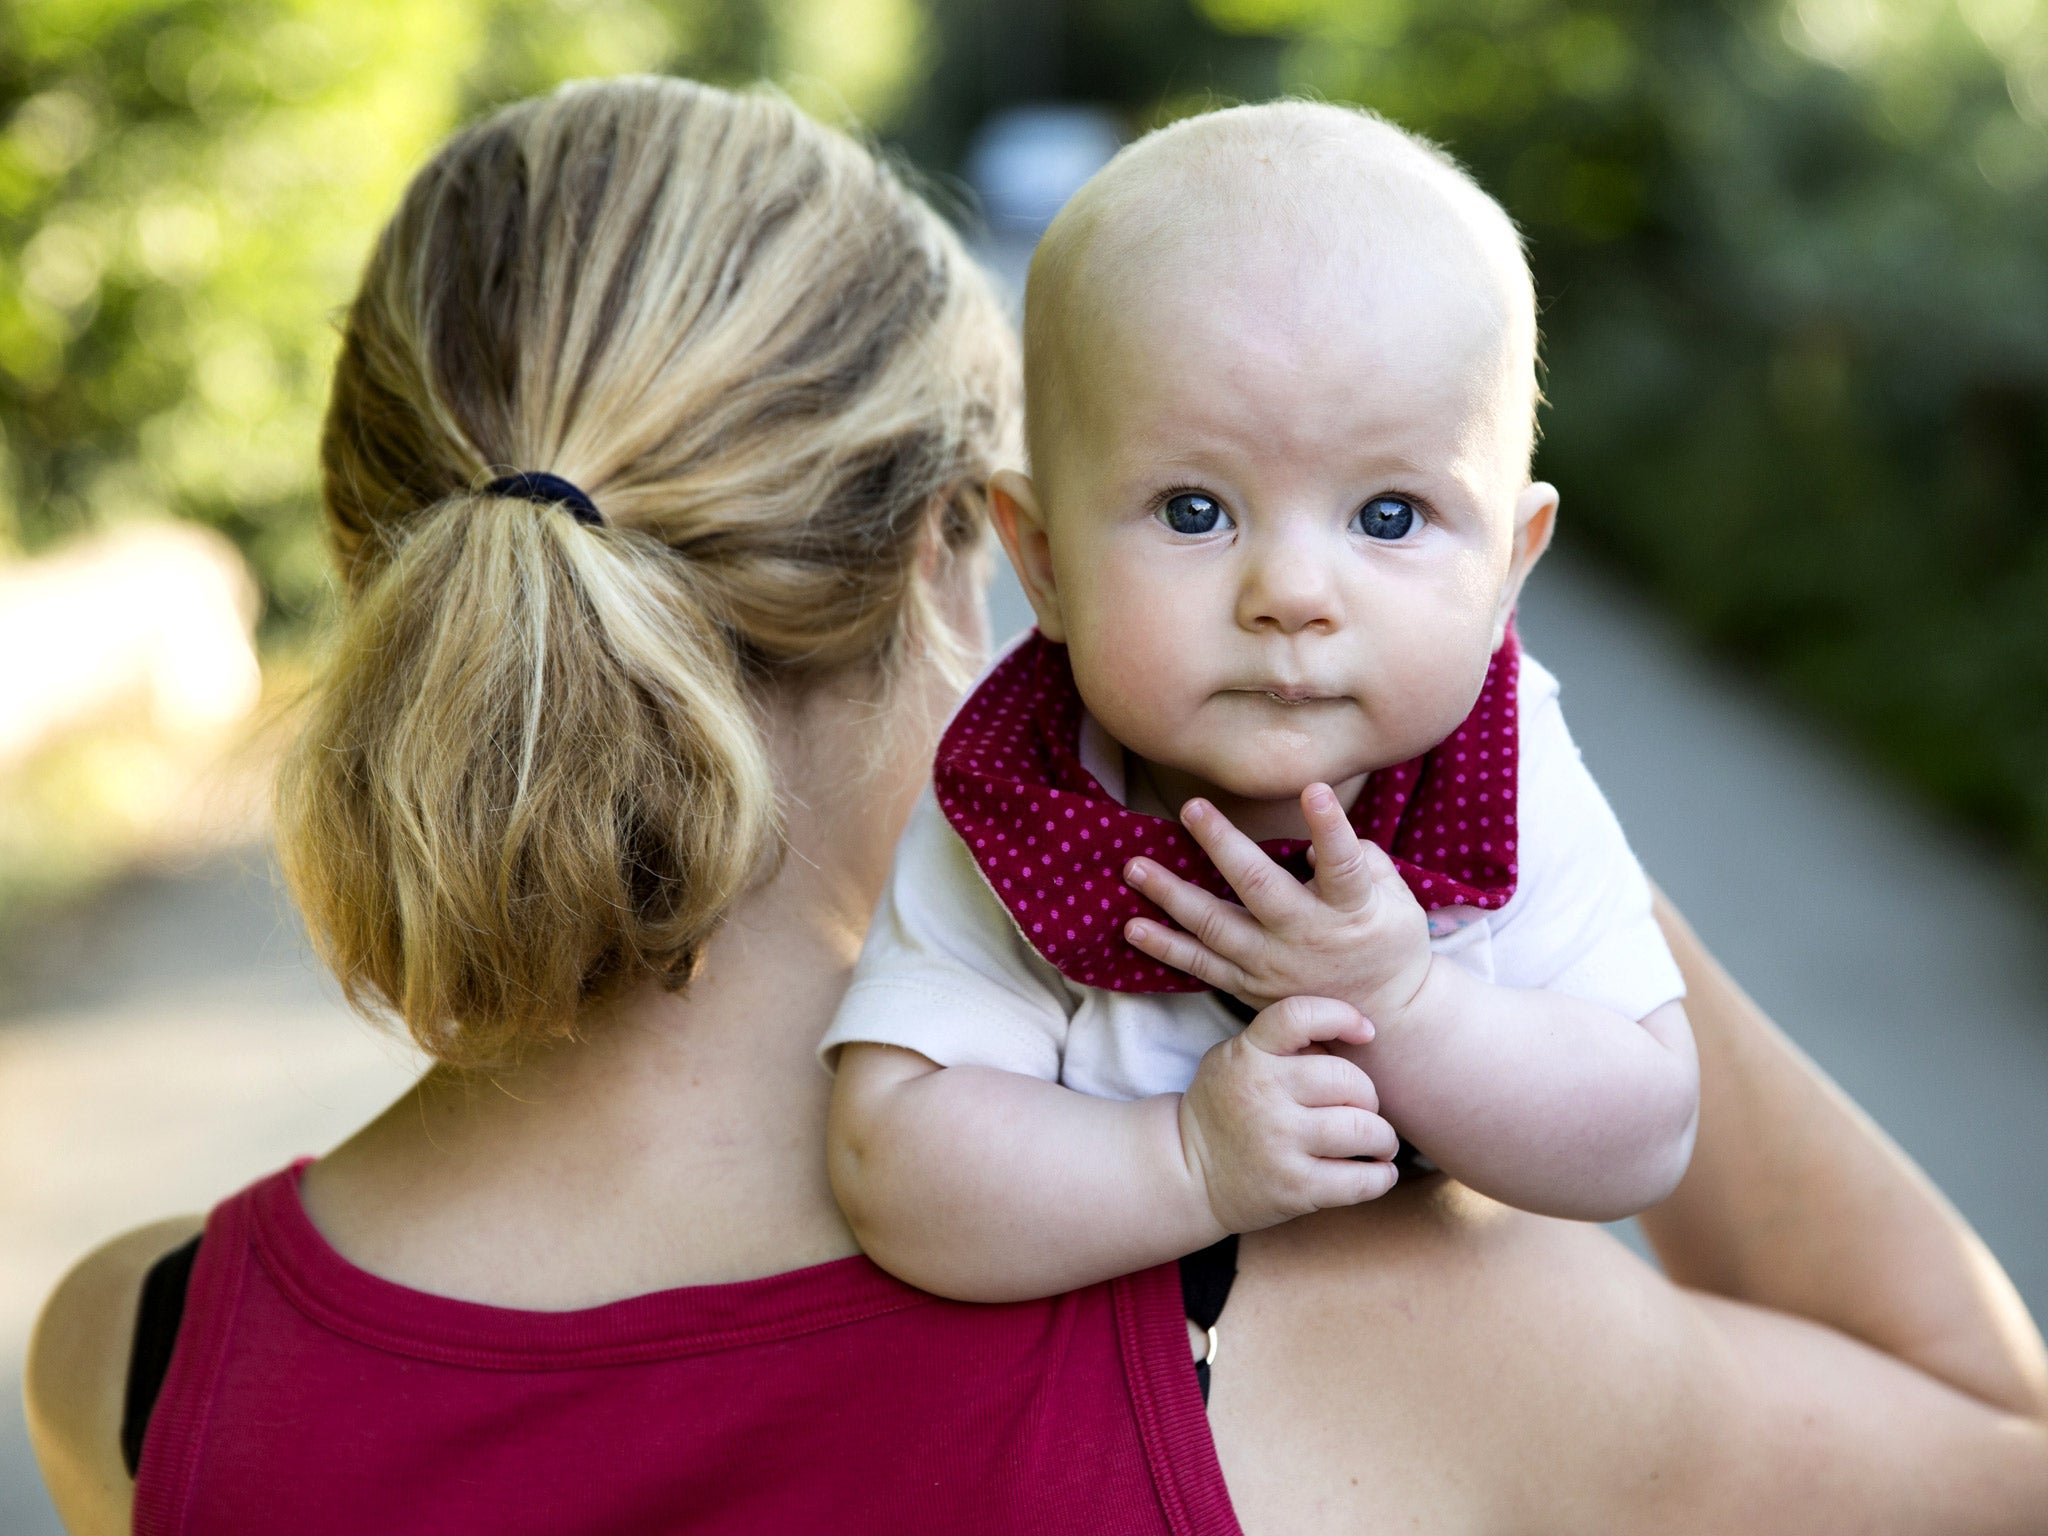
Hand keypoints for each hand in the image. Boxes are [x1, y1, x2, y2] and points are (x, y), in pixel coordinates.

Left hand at [1124, 784, 1434, 1022]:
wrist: (1384, 1021)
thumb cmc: (1390, 944)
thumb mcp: (1399, 902)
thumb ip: (1365, 863)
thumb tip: (1317, 842)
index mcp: (1352, 910)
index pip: (1343, 864)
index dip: (1330, 827)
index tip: (1315, 788)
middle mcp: (1306, 936)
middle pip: (1258, 887)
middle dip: (1222, 845)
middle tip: (1191, 807)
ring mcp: (1272, 964)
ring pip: (1215, 926)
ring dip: (1171, 895)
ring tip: (1134, 868)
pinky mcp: (1248, 986)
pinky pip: (1200, 966)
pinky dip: (1165, 947)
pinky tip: (1133, 927)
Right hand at [1179, 994, 1400, 1232]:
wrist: (1187, 1173)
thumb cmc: (1225, 1109)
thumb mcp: (1234, 1058)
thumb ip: (1282, 1044)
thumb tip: (1350, 1038)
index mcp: (1248, 1056)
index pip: (1300, 1016)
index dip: (1342, 1016)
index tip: (1366, 1033)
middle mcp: (1263, 1095)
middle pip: (1348, 1080)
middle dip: (1369, 1096)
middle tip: (1366, 1109)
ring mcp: (1279, 1143)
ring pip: (1362, 1130)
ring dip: (1383, 1137)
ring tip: (1380, 1142)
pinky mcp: (1294, 1188)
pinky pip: (1359, 1180)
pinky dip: (1382, 1176)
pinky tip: (1380, 1172)